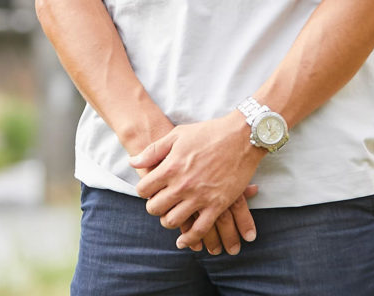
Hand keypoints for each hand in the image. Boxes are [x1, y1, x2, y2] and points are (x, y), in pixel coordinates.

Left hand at [130, 114, 263, 252]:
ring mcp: (200, 197)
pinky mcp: (217, 206)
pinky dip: (189, 239)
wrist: (240, 137)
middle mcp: (182, 185)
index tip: (149, 189)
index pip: (144, 190)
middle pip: (156, 208)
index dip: (143, 191)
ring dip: (168, 221)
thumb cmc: (208, 133)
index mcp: (171, 167)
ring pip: (173, 221)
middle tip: (158, 203)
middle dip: (153, 207)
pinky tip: (183, 240)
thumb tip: (133, 162)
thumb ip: (153, 151)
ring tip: (170, 216)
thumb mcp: (177, 135)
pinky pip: (199, 230)